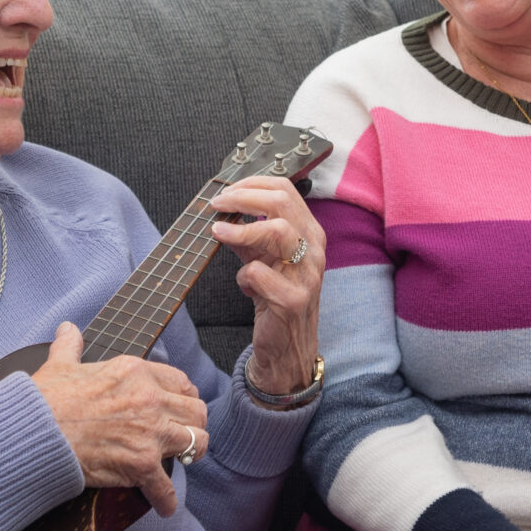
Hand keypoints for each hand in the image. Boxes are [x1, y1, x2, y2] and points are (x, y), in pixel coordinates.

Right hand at [30, 322, 207, 517]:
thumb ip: (70, 346)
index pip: (181, 382)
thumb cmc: (45, 398)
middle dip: (193, 424)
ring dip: (189, 455)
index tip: (178, 406)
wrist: (35, 432)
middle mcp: (150, 399)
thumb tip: (67, 329)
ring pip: (196, 443)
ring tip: (181, 462)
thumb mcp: (60, 364)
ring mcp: (149, 433)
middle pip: (196, 412)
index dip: (183, 396)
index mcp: (136, 372)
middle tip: (184, 434)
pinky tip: (165, 505)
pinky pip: (166, 487)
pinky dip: (166, 500)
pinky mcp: (140, 464)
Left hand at [207, 176, 323, 397]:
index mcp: (309, 233)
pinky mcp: (293, 300)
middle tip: (216, 204)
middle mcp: (314, 249)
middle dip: (243, 198)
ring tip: (218, 232)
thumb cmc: (273, 297)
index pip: (285, 190)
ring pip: (277, 231)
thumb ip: (247, 233)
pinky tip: (244, 285)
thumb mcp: (261, 258)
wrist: (287, 346)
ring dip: (241, 229)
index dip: (252, 184)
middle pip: (282, 203)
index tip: (226, 191)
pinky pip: (260, 273)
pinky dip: (243, 275)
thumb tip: (222, 208)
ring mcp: (307, 274)